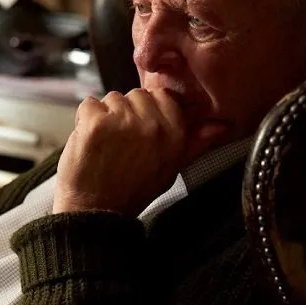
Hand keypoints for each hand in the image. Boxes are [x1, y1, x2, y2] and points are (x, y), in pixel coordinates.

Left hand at [53, 88, 187, 216]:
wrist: (97, 209)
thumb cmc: (133, 189)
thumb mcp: (172, 167)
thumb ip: (195, 143)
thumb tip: (221, 125)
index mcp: (174, 133)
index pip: (162, 95)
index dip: (147, 108)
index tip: (138, 126)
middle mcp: (153, 125)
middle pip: (135, 94)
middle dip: (125, 112)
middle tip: (120, 140)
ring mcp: (123, 121)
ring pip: (111, 98)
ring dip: (105, 115)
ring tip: (105, 143)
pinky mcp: (96, 123)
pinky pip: (89, 104)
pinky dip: (84, 119)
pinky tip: (89, 140)